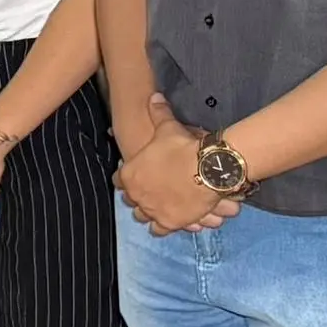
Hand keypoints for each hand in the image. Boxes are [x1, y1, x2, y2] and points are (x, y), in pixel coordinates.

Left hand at [117, 92, 236, 234]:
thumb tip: (154, 96)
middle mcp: (136, 195)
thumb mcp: (167, 127)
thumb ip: (157, 113)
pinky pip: (159, 230)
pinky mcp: (168, 223)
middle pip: (131, 200)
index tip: (136, 176)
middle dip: (139, 196)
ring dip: (149, 212)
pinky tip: (167, 222)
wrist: (207, 168)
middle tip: (149, 192)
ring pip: (143, 217)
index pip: (120, 180)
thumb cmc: (183, 147)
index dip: (128, 178)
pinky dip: (162, 227)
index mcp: (129, 174)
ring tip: (157, 208)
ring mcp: (151, 211)